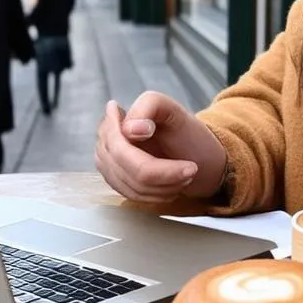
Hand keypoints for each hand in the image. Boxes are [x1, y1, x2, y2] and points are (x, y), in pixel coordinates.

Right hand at [94, 91, 227, 203]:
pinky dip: (158, 195)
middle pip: (127, 171)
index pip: (121, 151)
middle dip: (164, 175)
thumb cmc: (185, 132)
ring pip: (132, 187)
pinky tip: (173, 185)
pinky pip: (132, 196)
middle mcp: (105, 142)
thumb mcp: (173, 110)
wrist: (197, 155)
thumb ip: (149, 106)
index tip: (189, 167)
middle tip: (191, 170)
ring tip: (185, 174)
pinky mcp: (117, 183)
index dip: (154, 165)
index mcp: (114, 119)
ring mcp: (109, 164)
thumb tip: (128, 130)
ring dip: (164, 186)